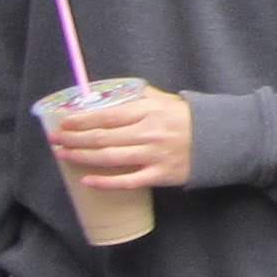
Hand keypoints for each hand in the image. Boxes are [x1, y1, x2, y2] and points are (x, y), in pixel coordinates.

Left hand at [47, 84, 193, 189]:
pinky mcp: (160, 176)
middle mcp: (148, 133)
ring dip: (83, 157)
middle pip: (103, 137)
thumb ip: (139, 96)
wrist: (220, 140)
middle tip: (55, 140)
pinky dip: (106, 182)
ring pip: (110, 158)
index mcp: (148, 111)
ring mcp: (153, 156)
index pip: (108, 115)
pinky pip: (128, 181)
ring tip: (63, 155)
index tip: (64, 122)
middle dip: (75, 139)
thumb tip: (111, 94)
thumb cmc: (188, 118)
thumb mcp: (166, 99)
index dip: (82, 120)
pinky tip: (87, 180)